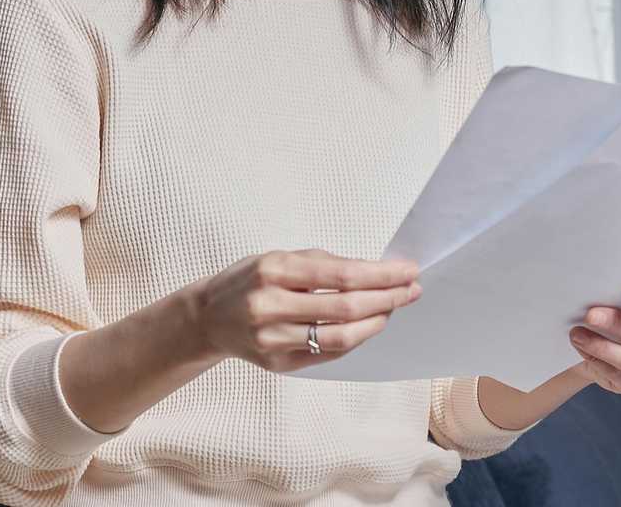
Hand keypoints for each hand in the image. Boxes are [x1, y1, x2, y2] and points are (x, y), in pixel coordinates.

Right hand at [192, 248, 422, 372]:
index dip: (381, 275)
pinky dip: (354, 339)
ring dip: (375, 323)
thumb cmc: (249, 279)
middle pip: (345, 307)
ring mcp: (273, 340)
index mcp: (274, 270)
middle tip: (412, 290)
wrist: (208, 317)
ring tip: (393, 309)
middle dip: (387, 298)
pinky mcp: (279, 364)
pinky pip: (327, 354)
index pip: (341, 275)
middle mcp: (271, 306)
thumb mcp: (280, 257)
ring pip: (340, 337)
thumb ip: (323, 263)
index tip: (408, 270)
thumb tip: (373, 270)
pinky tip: (367, 325)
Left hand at [568, 287, 620, 395]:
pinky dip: (598, 363)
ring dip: (603, 348)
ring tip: (578, 335)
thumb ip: (617, 295)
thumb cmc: (616, 313)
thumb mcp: (619, 300)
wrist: (604, 343)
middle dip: (617, 324)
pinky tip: (583, 350)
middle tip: (590, 316)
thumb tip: (595, 290)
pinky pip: (620, 377)